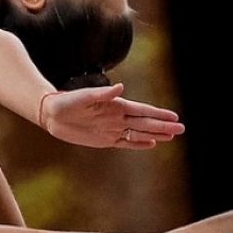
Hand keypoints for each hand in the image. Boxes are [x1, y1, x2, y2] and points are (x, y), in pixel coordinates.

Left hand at [42, 84, 184, 148]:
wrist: (51, 114)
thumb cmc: (66, 102)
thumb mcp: (83, 97)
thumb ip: (102, 94)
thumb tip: (120, 88)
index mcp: (115, 106)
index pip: (142, 111)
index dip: (158, 114)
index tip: (174, 117)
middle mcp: (117, 117)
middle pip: (145, 123)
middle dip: (163, 126)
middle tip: (181, 129)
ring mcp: (112, 129)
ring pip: (139, 133)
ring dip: (155, 134)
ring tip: (171, 137)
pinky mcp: (104, 140)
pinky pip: (125, 143)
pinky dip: (138, 144)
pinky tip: (151, 144)